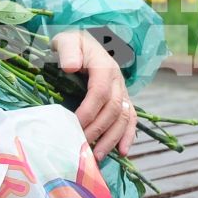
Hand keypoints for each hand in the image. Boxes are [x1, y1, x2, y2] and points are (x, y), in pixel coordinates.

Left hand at [54, 30, 137, 158]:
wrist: (85, 42)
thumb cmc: (73, 44)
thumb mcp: (67, 40)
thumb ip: (68, 50)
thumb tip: (70, 67)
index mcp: (104, 66)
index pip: (100, 92)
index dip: (88, 111)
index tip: (74, 126)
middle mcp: (117, 80)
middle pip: (113, 109)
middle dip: (98, 130)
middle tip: (81, 147)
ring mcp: (122, 91)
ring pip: (123, 117)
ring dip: (112, 139)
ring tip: (98, 156)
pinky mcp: (123, 99)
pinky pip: (131, 118)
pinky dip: (128, 136)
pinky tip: (122, 152)